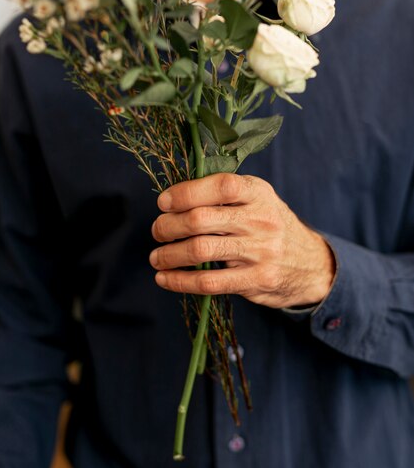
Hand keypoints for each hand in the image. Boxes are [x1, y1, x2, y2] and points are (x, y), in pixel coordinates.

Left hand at [149, 174, 334, 308]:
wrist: (311, 264)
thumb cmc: (270, 226)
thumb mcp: (257, 200)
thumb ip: (224, 195)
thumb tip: (173, 198)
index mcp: (258, 192)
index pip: (219, 186)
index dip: (185, 193)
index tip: (163, 203)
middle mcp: (261, 219)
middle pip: (201, 219)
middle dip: (168, 226)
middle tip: (157, 231)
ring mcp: (261, 251)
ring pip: (200, 250)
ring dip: (169, 255)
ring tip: (157, 257)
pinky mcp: (257, 279)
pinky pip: (209, 282)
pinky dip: (180, 281)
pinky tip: (166, 278)